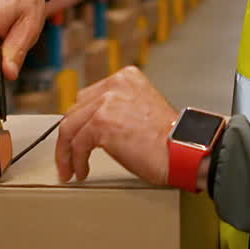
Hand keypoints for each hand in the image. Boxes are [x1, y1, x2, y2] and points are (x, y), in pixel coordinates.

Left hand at [56, 66, 177, 184]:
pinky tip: (81, 170)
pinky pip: (77, 144)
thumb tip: (93, 125)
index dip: (80, 121)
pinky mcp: (101, 123)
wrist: (182, 151)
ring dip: (67, 152)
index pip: (89, 97)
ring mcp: (107, 102)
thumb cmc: (169, 140)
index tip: (76, 137)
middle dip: (70, 137)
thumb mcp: (142, 110)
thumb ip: (119, 108)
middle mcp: (115, 85)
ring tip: (71, 168)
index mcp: (126, 78)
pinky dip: (76, 160)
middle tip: (69, 156)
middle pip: (76, 110)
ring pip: (70, 127)